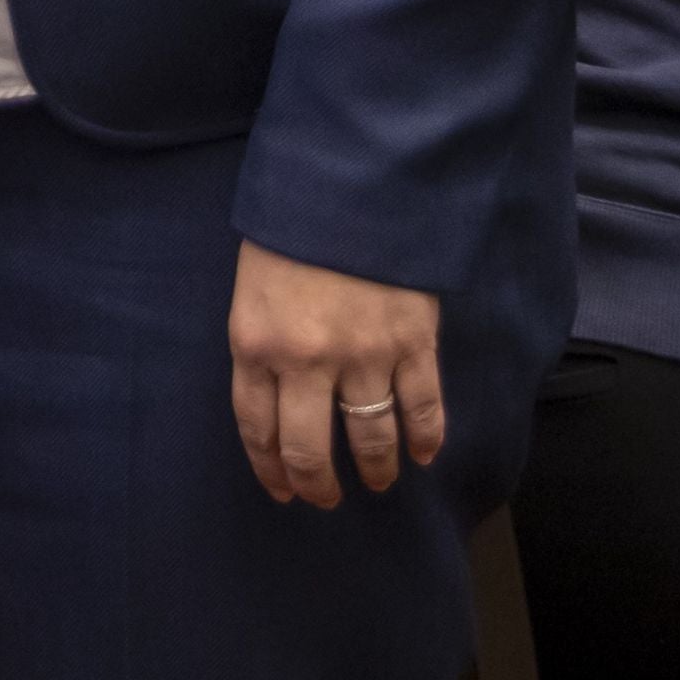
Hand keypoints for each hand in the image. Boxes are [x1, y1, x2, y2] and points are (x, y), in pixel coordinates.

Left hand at [227, 242, 443, 509]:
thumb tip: (276, 392)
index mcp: (255, 342)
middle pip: (308, 447)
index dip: (270, 468)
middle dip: (317, 484)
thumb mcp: (254, 282)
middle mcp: (305, 361)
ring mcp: (363, 356)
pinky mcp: (412, 344)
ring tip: (377, 482)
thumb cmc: (293, 224)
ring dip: (375, 469)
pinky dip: (425, 439)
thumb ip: (264, 338)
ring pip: (369, 438)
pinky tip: (422, 455)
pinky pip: (421, 408)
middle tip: (325, 498)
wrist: (353, 181)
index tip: (281, 489)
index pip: (257, 427)